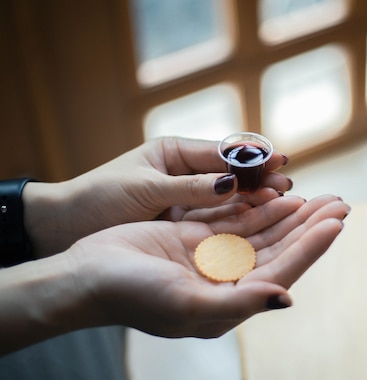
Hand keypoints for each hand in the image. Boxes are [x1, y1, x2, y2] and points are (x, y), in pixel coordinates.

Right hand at [0, 194, 348, 353]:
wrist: (85, 277)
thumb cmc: (133, 296)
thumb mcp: (188, 305)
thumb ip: (240, 303)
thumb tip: (287, 298)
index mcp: (231, 302)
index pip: (283, 269)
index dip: (312, 246)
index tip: (337, 222)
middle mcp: (228, 281)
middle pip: (281, 249)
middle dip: (312, 226)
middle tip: (341, 203)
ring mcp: (214, 258)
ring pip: (265, 232)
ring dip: (293, 215)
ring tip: (323, 198)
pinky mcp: (197, 238)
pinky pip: (239, 220)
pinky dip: (262, 208)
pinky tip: (283, 196)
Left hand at [23, 137, 291, 256]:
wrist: (63, 227)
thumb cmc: (97, 200)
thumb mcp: (143, 190)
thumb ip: (188, 188)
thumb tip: (231, 183)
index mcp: (174, 153)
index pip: (222, 152)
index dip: (253, 158)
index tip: (281, 162)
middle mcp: (186, 172)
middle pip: (232, 173)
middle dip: (262, 179)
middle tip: (290, 188)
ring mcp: (187, 197)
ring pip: (229, 196)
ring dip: (256, 199)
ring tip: (285, 204)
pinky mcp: (184, 221)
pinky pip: (217, 218)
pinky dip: (239, 218)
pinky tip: (260, 222)